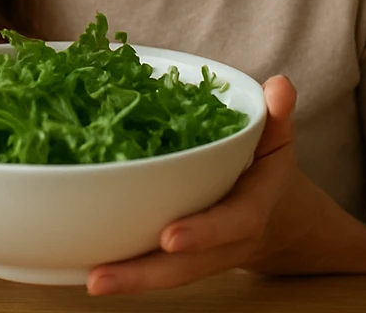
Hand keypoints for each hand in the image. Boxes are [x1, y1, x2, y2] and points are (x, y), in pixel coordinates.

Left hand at [86, 76, 306, 295]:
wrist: (278, 218)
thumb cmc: (267, 169)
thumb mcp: (278, 139)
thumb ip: (278, 115)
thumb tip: (279, 86)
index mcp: (251, 211)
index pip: (231, 225)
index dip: (204, 232)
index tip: (170, 236)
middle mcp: (225, 243)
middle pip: (188, 267)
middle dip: (146, 272)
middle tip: (101, 277)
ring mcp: (201, 256)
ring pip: (166, 275)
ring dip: (128, 279)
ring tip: (91, 280)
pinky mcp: (180, 260)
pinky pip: (154, 269)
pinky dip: (125, 270)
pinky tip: (87, 270)